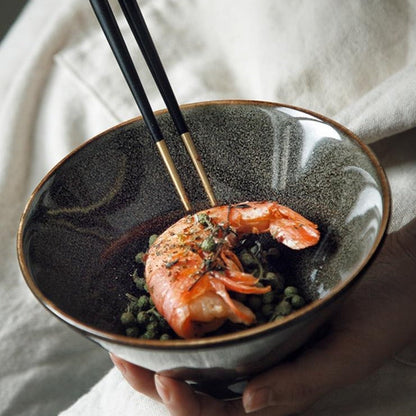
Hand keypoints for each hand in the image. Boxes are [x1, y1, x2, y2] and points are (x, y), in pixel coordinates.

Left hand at [111, 218, 415, 414]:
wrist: (393, 276)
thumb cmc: (380, 319)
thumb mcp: (346, 355)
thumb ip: (301, 383)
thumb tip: (248, 404)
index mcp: (280, 389)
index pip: (223, 414)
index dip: (187, 407)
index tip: (163, 379)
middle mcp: (262, 364)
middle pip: (200, 384)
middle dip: (155, 377)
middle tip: (120, 357)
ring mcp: (259, 336)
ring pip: (203, 351)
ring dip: (164, 346)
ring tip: (129, 333)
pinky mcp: (260, 306)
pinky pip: (220, 316)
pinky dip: (192, 313)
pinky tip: (171, 299)